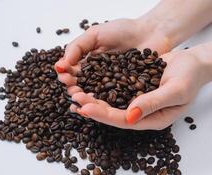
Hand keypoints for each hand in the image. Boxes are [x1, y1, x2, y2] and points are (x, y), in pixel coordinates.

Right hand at [55, 18, 171, 94]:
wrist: (151, 32)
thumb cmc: (124, 30)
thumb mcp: (95, 34)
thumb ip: (77, 47)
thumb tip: (59, 65)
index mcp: (89, 65)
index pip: (73, 74)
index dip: (67, 76)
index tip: (64, 76)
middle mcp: (99, 77)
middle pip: (83, 88)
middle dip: (75, 90)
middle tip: (73, 91)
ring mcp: (113, 87)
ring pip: (98, 97)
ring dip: (88, 101)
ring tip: (82, 101)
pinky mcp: (127, 93)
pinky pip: (116, 101)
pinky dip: (107, 105)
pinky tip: (100, 107)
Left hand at [71, 50, 211, 129]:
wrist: (194, 62)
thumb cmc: (191, 77)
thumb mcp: (176, 90)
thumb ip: (154, 103)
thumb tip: (130, 116)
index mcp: (154, 119)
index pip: (124, 121)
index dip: (104, 115)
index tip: (84, 108)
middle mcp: (143, 113)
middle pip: (114, 114)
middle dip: (93, 107)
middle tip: (74, 98)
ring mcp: (138, 101)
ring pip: (112, 103)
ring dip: (94, 98)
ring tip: (75, 91)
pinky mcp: (135, 89)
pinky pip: (116, 90)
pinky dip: (102, 86)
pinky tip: (88, 82)